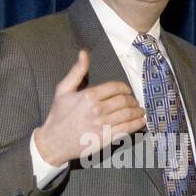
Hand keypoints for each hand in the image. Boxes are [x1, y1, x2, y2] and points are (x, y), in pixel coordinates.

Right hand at [34, 49, 145, 164]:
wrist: (54, 142)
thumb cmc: (58, 115)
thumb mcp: (63, 90)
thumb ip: (77, 71)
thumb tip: (84, 53)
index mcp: (89, 96)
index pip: (115, 87)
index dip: (124, 88)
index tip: (126, 90)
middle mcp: (97, 109)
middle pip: (124, 101)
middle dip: (132, 99)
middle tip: (134, 101)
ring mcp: (103, 125)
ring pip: (128, 114)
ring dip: (137, 111)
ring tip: (140, 110)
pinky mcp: (106, 138)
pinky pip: (126, 129)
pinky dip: (136, 124)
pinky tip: (141, 121)